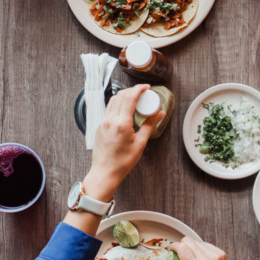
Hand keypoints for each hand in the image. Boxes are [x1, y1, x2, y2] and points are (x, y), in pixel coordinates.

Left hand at [84, 85, 162, 200]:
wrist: (105, 172)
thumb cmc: (122, 161)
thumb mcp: (140, 143)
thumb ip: (150, 125)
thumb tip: (160, 114)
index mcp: (121, 123)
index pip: (129, 98)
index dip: (139, 89)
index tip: (147, 87)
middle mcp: (110, 120)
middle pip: (120, 96)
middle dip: (132, 90)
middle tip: (143, 93)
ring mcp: (103, 122)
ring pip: (113, 100)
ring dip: (124, 96)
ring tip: (135, 99)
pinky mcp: (99, 126)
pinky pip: (109, 109)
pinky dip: (118, 104)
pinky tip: (125, 109)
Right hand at [159, 238, 256, 259]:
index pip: (181, 247)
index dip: (173, 247)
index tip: (171, 252)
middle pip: (188, 241)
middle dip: (181, 246)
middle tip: (181, 257)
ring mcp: (216, 256)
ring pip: (197, 242)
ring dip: (192, 248)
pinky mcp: (222, 254)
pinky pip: (207, 245)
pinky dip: (201, 250)